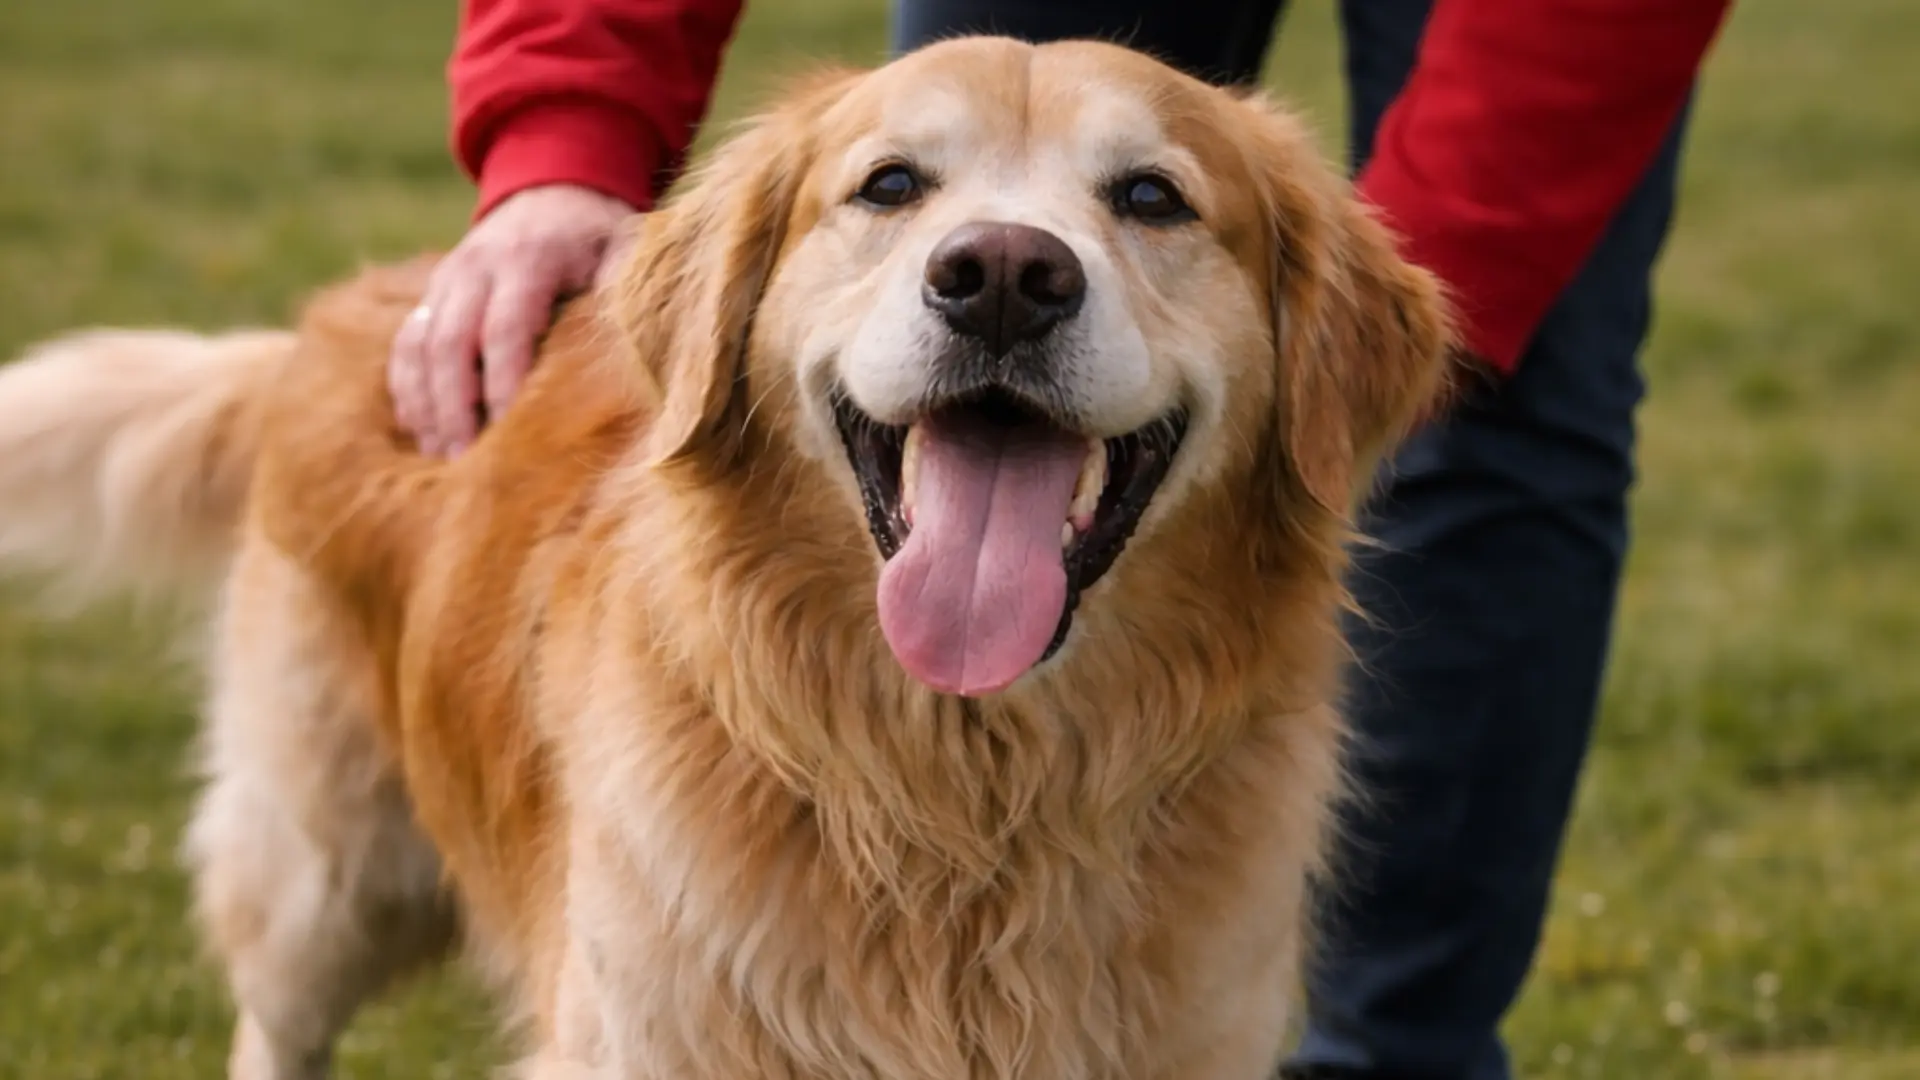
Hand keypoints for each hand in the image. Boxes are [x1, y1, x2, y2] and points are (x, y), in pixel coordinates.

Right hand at [390, 184, 637, 455]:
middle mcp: (476, 267)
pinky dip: (409, 388)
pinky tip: (421, 430)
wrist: (551, 185)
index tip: (509, 428)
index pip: (506, 325)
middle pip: (451, 341)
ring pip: (420, 345)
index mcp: (527, 258)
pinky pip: (406, 344)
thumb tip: (637, 342)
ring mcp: (448, 280)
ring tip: (442, 455)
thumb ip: (626, 287)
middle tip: (466, 459)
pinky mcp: (433, 295)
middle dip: (456, 404)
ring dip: (428, 403)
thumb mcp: (625, 245)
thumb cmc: (598, 232)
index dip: (505, 379)